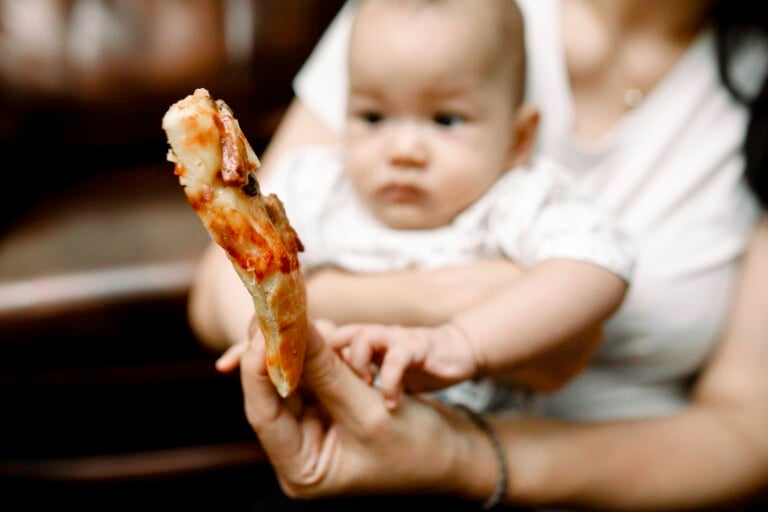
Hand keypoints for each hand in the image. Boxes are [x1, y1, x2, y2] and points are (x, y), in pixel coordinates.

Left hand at [238, 321, 494, 498]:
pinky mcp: (332, 412)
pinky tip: (337, 344)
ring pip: (296, 377)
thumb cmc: (418, 446)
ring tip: (308, 321)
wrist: (458, 453)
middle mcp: (302, 451)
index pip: (263, 414)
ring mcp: (316, 432)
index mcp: (302, 468)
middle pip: (274, 391)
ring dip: (306, 350)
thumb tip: (290, 327)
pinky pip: (318, 376)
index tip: (261, 329)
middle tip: (272, 310)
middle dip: (278, 351)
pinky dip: (326, 356)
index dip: (257, 369)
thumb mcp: (366, 409)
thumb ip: (324, 369)